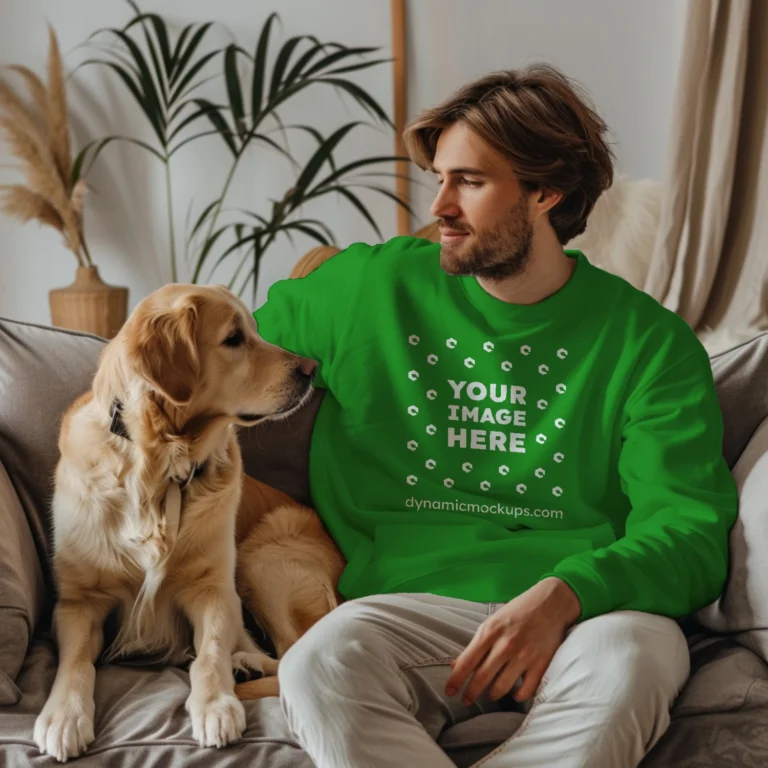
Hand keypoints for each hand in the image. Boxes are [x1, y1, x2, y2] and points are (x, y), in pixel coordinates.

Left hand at [445, 577, 580, 705]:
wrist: (550, 603)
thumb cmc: (517, 612)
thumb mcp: (492, 622)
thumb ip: (476, 644)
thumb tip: (456, 665)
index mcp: (490, 631)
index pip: (467, 661)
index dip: (456, 679)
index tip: (449, 691)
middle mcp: (506, 645)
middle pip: (482, 678)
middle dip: (471, 693)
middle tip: (466, 700)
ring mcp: (524, 655)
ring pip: (502, 687)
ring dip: (492, 694)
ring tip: (490, 694)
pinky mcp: (541, 664)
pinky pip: (525, 691)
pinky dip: (517, 696)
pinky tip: (514, 692)